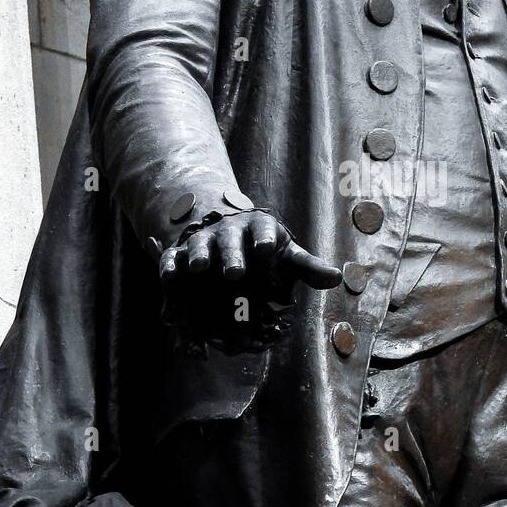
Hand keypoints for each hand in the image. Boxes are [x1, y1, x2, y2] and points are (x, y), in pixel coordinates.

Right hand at [160, 212, 341, 290]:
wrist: (225, 231)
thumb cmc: (264, 249)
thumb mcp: (286, 255)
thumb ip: (307, 267)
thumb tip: (337, 278)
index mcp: (258, 228)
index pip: (263, 229)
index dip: (263, 238)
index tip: (266, 248)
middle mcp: (230, 231)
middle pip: (230, 241)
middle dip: (231, 255)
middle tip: (234, 272)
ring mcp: (204, 241)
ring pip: (200, 246)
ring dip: (198, 256)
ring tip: (198, 269)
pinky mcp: (181, 253)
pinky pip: (172, 258)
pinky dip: (169, 266)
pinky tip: (169, 278)